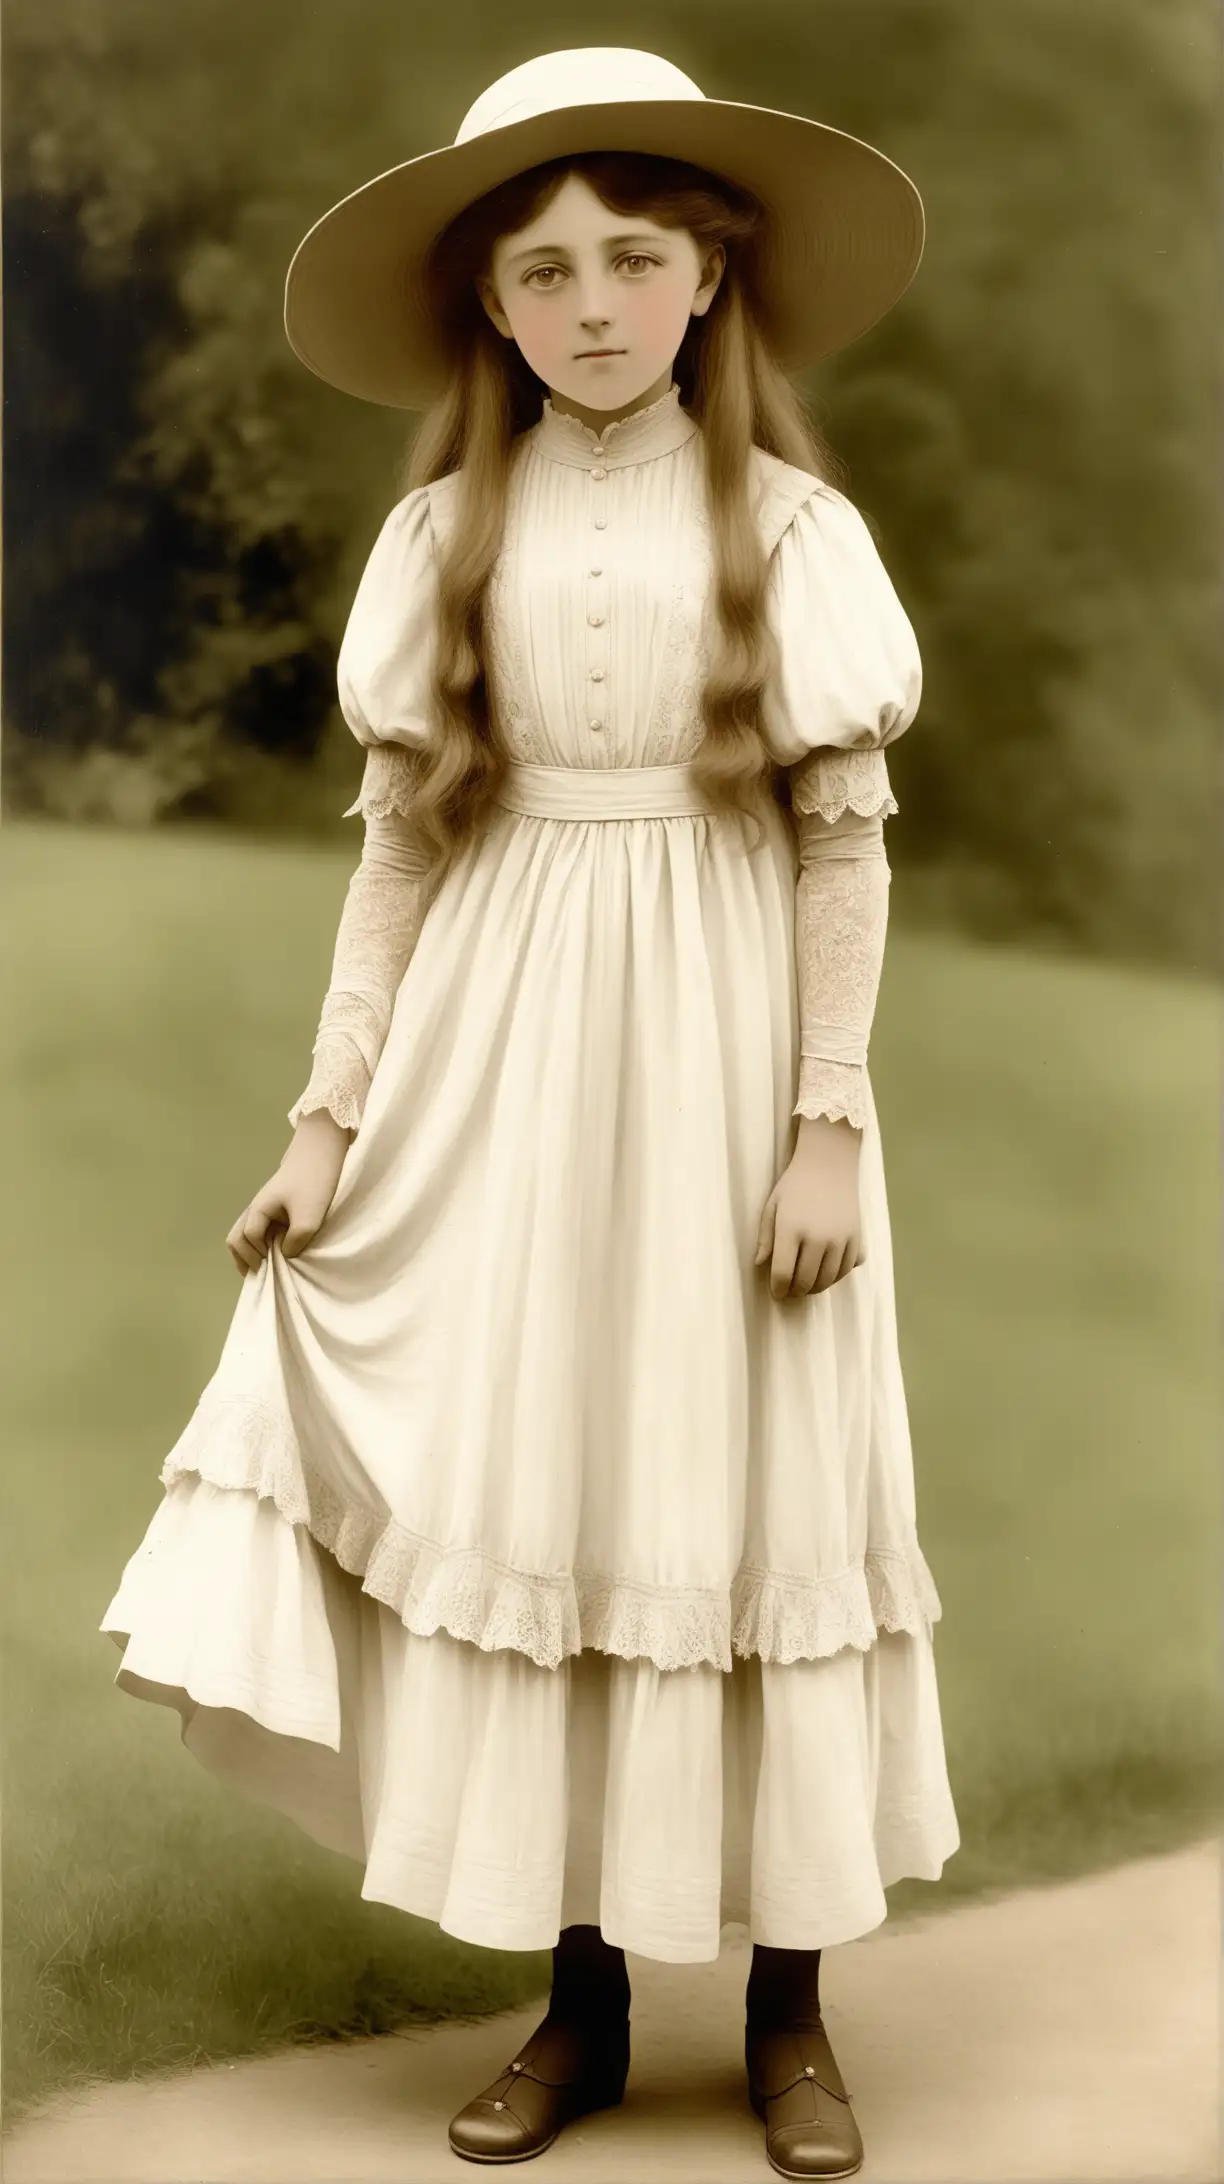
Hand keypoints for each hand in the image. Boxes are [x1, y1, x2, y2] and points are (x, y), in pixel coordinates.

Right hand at [226, 1108, 352, 1274]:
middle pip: (235, 1238)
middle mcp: (255, 1209)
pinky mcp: (275, 1208)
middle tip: (260, 1274)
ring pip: (244, 1234)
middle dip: (244, 1258)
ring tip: (265, 1268)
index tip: (272, 1267)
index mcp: (259, 1209)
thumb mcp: (309, 1217)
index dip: (257, 1256)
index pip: (246, 1238)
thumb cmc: (314, 1182)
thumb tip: (285, 1255)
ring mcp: (264, 1208)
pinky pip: (259, 1230)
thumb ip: (295, 1241)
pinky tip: (276, 1253)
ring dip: (251, 1252)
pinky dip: (261, 1244)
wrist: (322, 1152)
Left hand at [754, 1114, 865, 1300]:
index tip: (776, 1292)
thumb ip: (765, 1237)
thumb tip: (759, 1264)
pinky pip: (847, 1269)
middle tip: (790, 1291)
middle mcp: (818, 1237)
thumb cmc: (795, 1185)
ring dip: (815, 1288)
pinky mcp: (857, 1238)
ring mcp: (841, 1239)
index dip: (778, 1288)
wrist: (829, 1164)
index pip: (783, 1273)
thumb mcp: (772, 1207)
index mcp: (792, 1229)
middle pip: (806, 1281)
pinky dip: (836, 1277)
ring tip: (806, 1285)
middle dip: (795, 1291)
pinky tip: (826, 1273)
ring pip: (828, 1279)